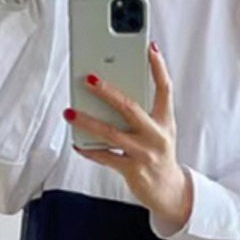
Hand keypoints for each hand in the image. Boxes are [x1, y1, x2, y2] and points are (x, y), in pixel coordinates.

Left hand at [69, 43, 193, 231]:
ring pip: (111, 133)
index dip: (158, 67)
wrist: (168, 190)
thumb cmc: (159, 155)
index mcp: (165, 121)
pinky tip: (77, 142)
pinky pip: (105, 156)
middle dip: (107, 92)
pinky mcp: (132, 170)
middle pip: (130, 107)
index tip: (149, 48)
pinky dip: (89, 149)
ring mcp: (144, 153)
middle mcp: (156, 135)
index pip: (165, 89)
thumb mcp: (160, 130)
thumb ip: (143, 112)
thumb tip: (113, 94)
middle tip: (88, 79)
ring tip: (70, 111)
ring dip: (88, 121)